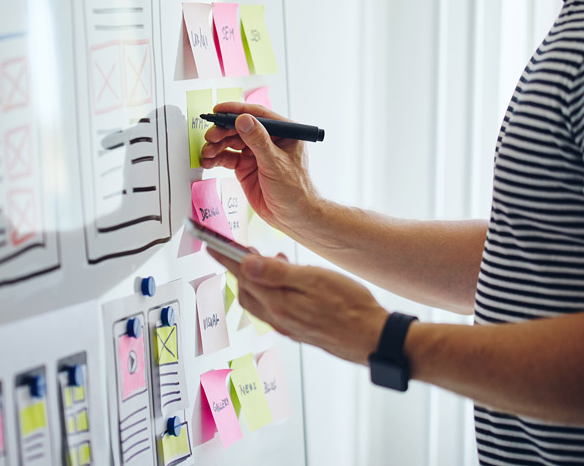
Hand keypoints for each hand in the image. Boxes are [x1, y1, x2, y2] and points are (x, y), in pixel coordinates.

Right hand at [200, 102, 319, 233]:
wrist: (292, 216)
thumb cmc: (295, 191)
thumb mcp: (275, 163)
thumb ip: (258, 141)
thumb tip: (244, 119)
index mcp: (283, 133)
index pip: (258, 115)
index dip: (237, 110)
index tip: (219, 110)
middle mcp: (268, 140)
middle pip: (240, 128)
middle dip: (223, 131)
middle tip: (211, 136)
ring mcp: (256, 153)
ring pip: (231, 142)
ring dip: (217, 145)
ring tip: (207, 152)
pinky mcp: (246, 166)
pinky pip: (228, 157)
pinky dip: (216, 158)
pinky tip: (208, 161)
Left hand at [208, 249, 388, 363]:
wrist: (374, 339)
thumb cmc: (351, 308)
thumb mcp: (315, 280)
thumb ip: (278, 273)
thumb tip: (246, 263)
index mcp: (278, 305)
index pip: (242, 276)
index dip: (224, 257)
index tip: (209, 244)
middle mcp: (279, 319)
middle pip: (247, 290)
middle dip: (240, 267)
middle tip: (242, 248)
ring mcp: (289, 326)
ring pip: (260, 300)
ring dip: (258, 279)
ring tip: (271, 260)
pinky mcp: (300, 330)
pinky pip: (274, 308)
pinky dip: (272, 291)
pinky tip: (288, 282)